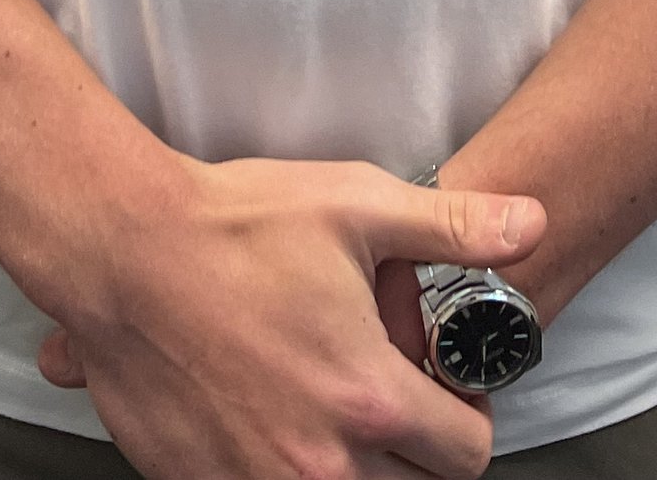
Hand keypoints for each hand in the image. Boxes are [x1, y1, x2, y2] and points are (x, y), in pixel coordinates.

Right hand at [34, 157, 542, 479]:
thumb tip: (533, 224)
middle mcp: (320, 465)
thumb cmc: (237, 225)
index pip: (468, 455)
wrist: (123, 252)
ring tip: (338, 413)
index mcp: (369, 400)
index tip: (445, 387)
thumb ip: (454, 227)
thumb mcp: (356, 204)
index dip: (468, 416)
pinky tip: (274, 420)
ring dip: (359, 471)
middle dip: (418, 451)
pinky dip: (285, 474)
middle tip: (392, 398)